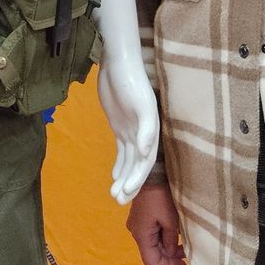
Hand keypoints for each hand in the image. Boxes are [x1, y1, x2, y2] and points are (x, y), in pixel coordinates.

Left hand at [96, 57, 159, 203]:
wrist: (118, 64)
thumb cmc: (131, 81)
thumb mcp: (140, 103)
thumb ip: (146, 126)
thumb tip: (145, 152)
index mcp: (150, 130)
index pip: (145, 161)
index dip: (137, 178)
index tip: (127, 192)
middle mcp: (143, 134)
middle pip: (137, 165)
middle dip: (130, 183)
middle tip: (118, 201)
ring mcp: (131, 130)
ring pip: (129, 161)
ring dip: (123, 178)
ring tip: (115, 196)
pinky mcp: (120, 126)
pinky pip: (121, 150)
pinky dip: (119, 164)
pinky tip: (114, 177)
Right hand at [126, 180, 186, 264]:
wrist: (152, 175)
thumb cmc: (161, 197)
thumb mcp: (171, 220)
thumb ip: (171, 240)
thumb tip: (171, 252)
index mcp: (141, 235)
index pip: (151, 262)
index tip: (183, 263)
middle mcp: (136, 233)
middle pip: (152, 253)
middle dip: (170, 256)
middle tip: (187, 251)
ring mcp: (137, 225)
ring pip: (153, 244)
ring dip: (167, 247)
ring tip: (183, 242)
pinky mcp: (141, 219)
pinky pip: (152, 235)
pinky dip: (163, 238)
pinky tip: (174, 233)